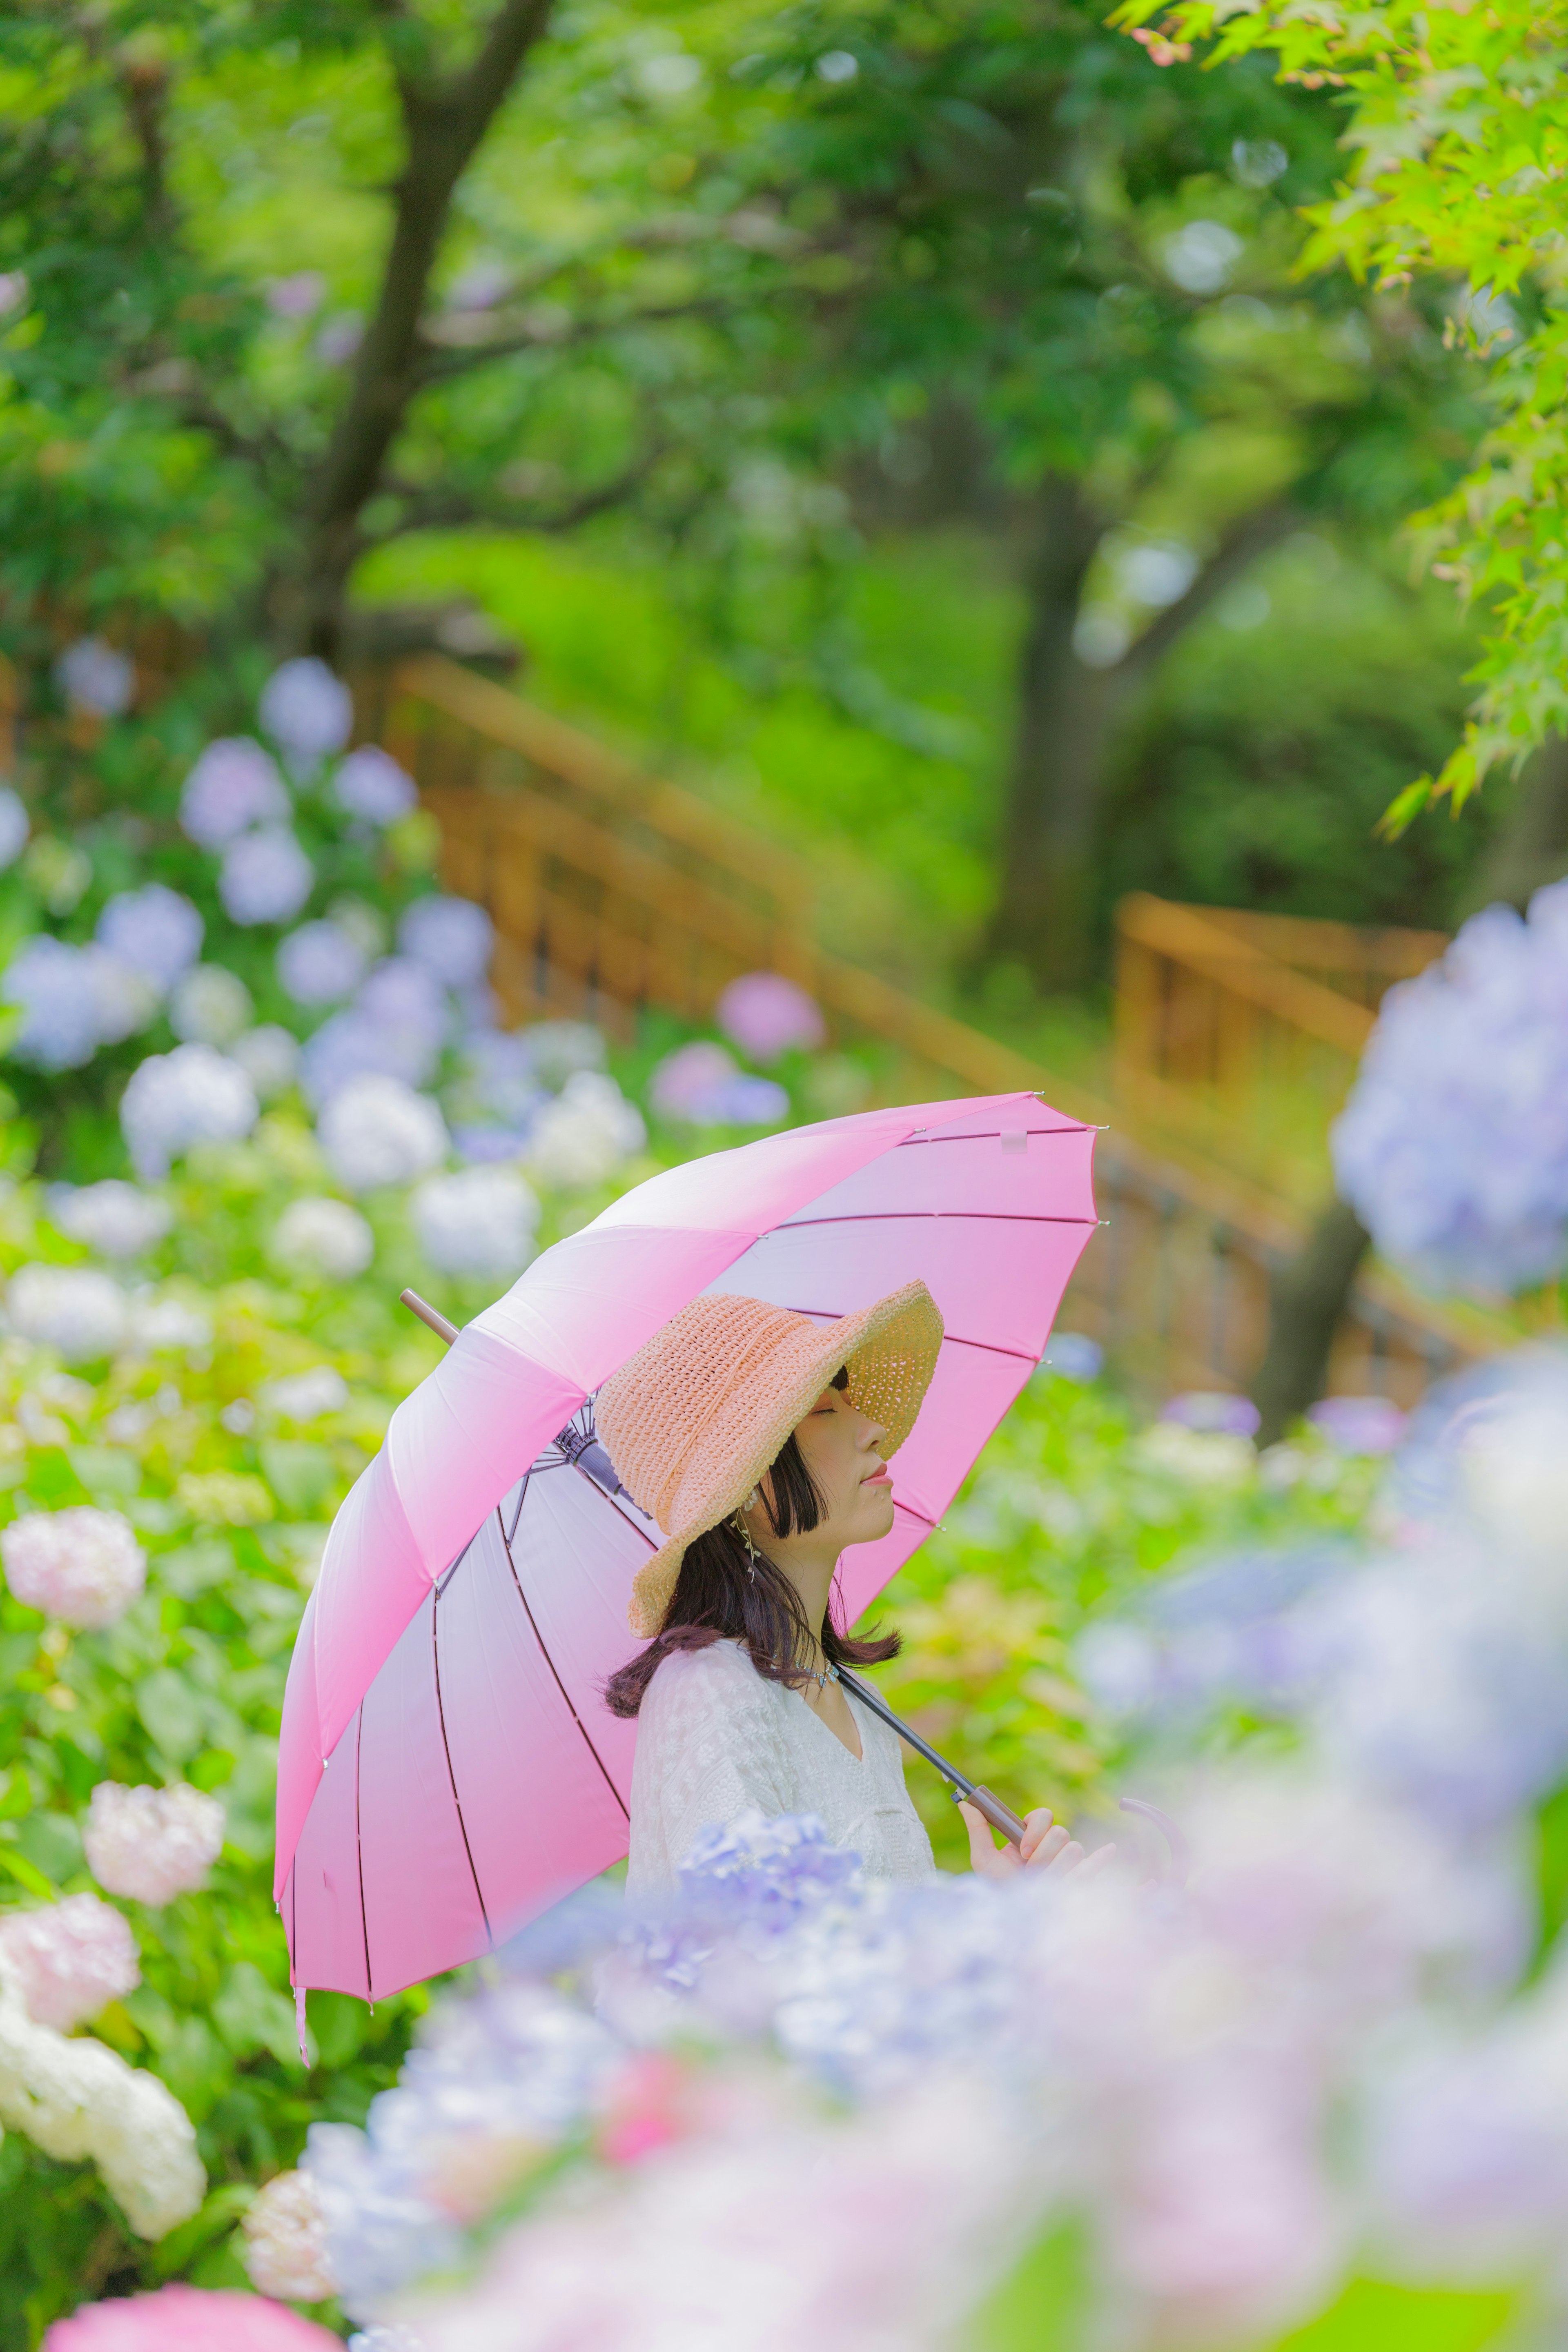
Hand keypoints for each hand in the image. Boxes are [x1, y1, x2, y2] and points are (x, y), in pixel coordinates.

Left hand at [960, 1801, 1115, 1884]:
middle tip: (1031, 1871)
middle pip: (1060, 1832)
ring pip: (1074, 1849)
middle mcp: (1051, 1847)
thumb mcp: (984, 1861)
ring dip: (1056, 1870)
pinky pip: (1095, 1863)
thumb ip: (978, 1830)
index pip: (1043, 1815)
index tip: (1023, 1849)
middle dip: (1044, 1854)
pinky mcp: (1082, 1878)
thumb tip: (966, 1802)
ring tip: (1043, 1885)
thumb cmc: (999, 1890)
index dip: (1035, 1829)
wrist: (1015, 1921)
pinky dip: (1102, 1857)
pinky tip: (1110, 1849)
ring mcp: (1069, 1863)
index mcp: (1030, 1837)